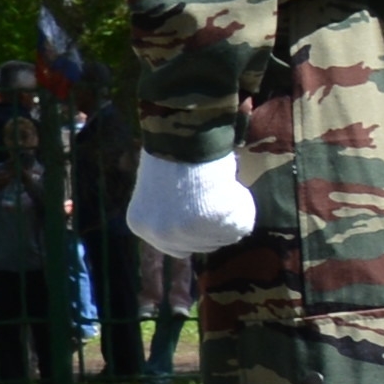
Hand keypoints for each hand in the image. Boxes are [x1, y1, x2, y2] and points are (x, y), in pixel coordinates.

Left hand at [127, 148, 259, 257]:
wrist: (185, 136)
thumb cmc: (173, 151)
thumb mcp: (158, 188)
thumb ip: (169, 211)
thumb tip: (191, 222)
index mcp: (140, 224)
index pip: (177, 248)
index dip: (196, 233)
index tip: (207, 217)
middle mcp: (160, 234)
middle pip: (201, 246)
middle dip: (214, 228)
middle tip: (220, 201)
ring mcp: (187, 232)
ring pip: (224, 237)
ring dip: (229, 216)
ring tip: (223, 189)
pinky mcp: (213, 224)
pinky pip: (241, 224)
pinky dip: (243, 206)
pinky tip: (233, 188)